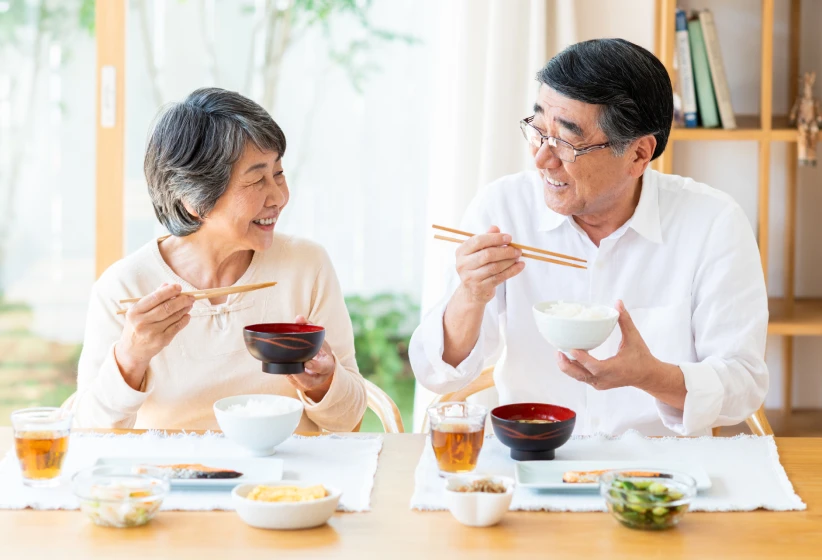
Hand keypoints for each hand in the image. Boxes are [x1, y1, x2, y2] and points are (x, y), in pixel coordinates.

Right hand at [115, 283, 194, 389]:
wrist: (132, 351)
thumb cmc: (137, 326)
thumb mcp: (139, 312)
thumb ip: (152, 298)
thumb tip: (167, 285)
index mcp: (135, 311)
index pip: (155, 297)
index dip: (169, 291)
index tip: (179, 287)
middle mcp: (142, 322)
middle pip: (167, 307)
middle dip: (182, 300)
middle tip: (190, 296)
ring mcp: (152, 332)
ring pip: (173, 317)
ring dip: (184, 309)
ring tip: (190, 304)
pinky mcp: (161, 341)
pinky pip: (176, 327)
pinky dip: (184, 320)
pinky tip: (187, 315)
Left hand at [287, 315, 334, 401]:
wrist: (324, 367)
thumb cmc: (321, 352)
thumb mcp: (320, 339)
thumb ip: (310, 327)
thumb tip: (299, 317)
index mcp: (327, 366)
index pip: (322, 367)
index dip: (315, 366)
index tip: (307, 362)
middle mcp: (319, 378)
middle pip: (308, 381)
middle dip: (298, 375)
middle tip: (288, 367)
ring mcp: (309, 384)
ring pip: (298, 383)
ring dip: (289, 374)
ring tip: (281, 364)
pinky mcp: (300, 387)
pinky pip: (291, 382)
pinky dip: (286, 375)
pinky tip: (280, 366)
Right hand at [455, 226, 524, 305]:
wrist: (471, 292)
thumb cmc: (477, 266)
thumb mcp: (479, 251)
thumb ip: (486, 238)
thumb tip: (495, 228)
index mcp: (461, 251)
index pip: (478, 241)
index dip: (495, 238)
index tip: (509, 238)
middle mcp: (463, 264)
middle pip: (488, 254)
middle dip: (505, 251)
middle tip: (517, 250)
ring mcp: (470, 278)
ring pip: (495, 267)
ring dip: (510, 261)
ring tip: (518, 257)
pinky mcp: (480, 288)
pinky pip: (499, 277)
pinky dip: (512, 271)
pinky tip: (520, 266)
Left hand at [555, 301, 684, 409]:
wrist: (647, 376)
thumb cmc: (641, 357)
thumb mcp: (634, 337)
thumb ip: (625, 320)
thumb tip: (618, 303)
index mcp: (614, 369)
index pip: (595, 366)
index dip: (582, 358)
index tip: (571, 349)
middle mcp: (605, 379)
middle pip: (581, 375)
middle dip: (567, 364)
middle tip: (558, 351)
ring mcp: (600, 383)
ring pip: (579, 377)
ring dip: (568, 366)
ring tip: (559, 353)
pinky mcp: (598, 384)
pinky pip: (582, 377)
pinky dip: (574, 368)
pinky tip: (568, 356)